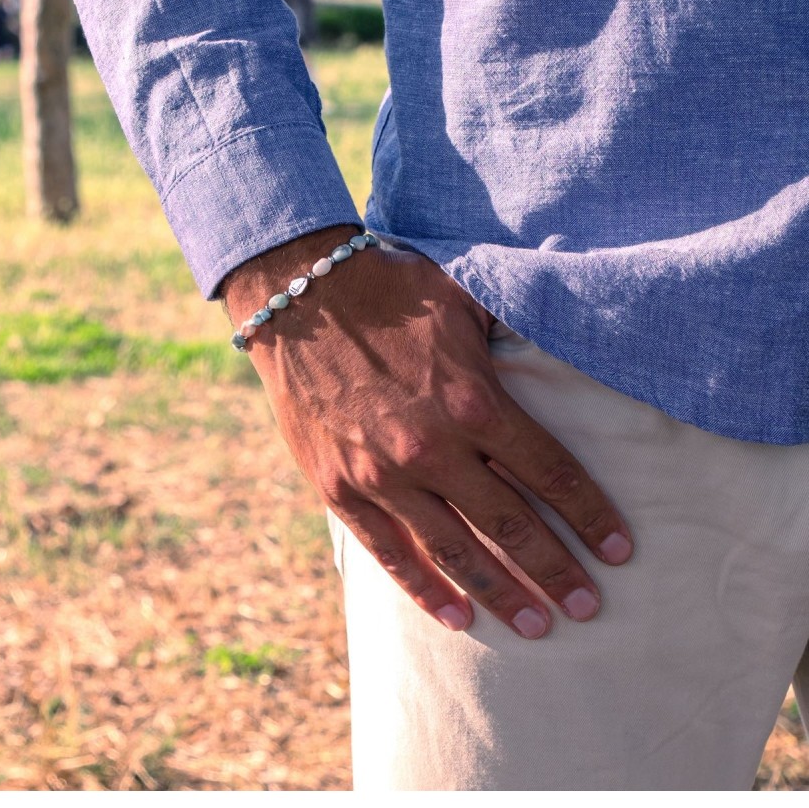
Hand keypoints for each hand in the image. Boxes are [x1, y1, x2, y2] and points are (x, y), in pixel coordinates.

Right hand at [223, 227, 632, 636]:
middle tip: (588, 606)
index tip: (619, 549)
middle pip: (511, 526)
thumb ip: (513, 328)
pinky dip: (426, 589)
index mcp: (473, 401)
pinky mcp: (340, 488)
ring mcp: (383, 475)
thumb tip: (566, 331)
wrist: (298, 297)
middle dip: (557, 571)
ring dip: (501, 595)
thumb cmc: (389, 289)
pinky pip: (390, 552)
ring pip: (456, 552)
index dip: (591, 515)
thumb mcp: (463, 296)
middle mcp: (433, 448)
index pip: (550, 473)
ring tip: (538, 627)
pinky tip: (457, 617)